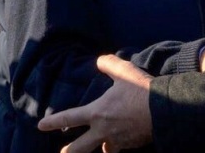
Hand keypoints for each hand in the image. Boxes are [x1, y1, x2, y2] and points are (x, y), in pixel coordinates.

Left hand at [37, 55, 152, 152]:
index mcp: (97, 112)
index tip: (41, 126)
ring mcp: (117, 140)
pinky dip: (120, 144)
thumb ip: (109, 64)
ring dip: (102, 148)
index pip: (69, 118)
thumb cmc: (141, 90)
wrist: (163, 109)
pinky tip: (125, 139)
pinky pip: (121, 147)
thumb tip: (100, 60)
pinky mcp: (130, 145)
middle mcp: (103, 130)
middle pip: (79, 148)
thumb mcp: (124, 72)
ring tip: (104, 147)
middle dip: (69, 152)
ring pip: (104, 150)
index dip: (53, 122)